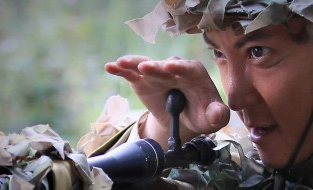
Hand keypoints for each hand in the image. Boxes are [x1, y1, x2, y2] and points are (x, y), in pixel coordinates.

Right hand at [105, 55, 229, 146]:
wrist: (182, 120)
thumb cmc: (199, 116)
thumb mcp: (211, 119)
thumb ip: (217, 115)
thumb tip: (217, 112)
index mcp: (195, 75)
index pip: (189, 69)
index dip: (180, 67)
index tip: (171, 67)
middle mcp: (175, 69)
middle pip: (164, 66)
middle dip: (155, 67)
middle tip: (145, 68)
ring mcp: (158, 73)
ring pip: (145, 65)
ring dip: (134, 64)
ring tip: (122, 63)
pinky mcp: (143, 79)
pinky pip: (132, 73)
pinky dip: (121, 70)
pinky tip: (110, 67)